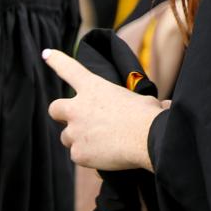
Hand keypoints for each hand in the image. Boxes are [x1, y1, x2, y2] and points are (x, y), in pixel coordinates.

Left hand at [43, 49, 167, 170]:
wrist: (149, 139)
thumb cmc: (149, 116)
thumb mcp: (144, 100)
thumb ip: (139, 103)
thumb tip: (164, 106)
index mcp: (94, 88)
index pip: (69, 69)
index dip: (56, 60)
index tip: (46, 54)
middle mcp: (78, 108)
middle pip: (55, 108)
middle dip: (62, 115)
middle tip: (76, 120)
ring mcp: (75, 132)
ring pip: (67, 137)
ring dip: (80, 138)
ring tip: (103, 142)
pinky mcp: (78, 153)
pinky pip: (79, 155)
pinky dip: (90, 156)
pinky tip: (107, 155)